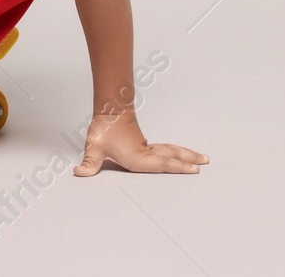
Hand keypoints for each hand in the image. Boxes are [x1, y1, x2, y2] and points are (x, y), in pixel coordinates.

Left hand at [73, 111, 207, 175]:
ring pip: (171, 151)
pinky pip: (166, 148)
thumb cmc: (104, 129)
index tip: (194, 169)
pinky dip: (177, 151)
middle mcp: (146, 154)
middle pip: (172, 156)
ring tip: (201, 157)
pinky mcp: (145, 143)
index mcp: (138, 158)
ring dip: (186, 154)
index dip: (179, 168)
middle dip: (189, 160)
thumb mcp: (94, 148)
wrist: (109, 110)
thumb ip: (89, 164)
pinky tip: (182, 153)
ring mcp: (147, 148)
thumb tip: (78, 173)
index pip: (163, 165)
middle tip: (206, 162)